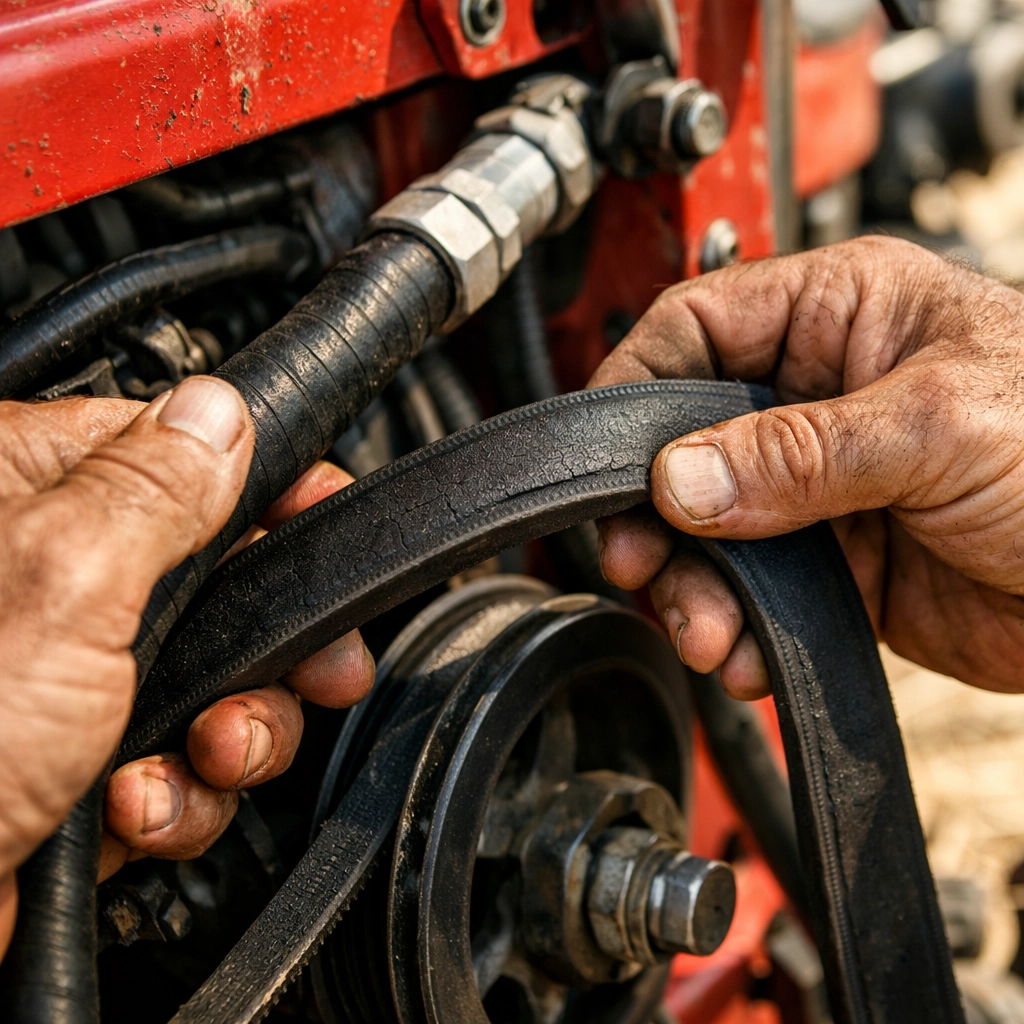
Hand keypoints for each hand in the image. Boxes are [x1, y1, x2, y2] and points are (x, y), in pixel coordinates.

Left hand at [0, 378, 372, 957]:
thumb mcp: (60, 583)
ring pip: (219, 681)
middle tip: (316, 668)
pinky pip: (182, 761)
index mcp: (28, 496)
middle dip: (274, 643)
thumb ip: (151, 489)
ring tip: (203, 754)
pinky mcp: (79, 762)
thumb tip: (216, 412)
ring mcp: (69, 677)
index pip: (181, 453)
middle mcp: (51, 580)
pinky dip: (181, 796)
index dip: (271, 489)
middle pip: (224, 581)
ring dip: (234, 734)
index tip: (326, 519)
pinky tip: (135, 807)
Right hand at [590, 237, 1023, 699]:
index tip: (605, 460)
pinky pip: (752, 593)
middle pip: (684, 442)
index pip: (693, 329)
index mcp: (838, 315)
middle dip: (653, 512)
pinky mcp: (833, 562)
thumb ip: (798, 454)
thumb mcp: (937, 427)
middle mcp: (815, 395)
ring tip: (707, 630)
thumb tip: (678, 478)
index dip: (635, 389)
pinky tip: (749, 654)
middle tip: (641, 560)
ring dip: (692, 586)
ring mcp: (820, 484)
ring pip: (708, 529)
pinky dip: (736, 630)